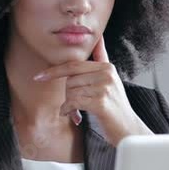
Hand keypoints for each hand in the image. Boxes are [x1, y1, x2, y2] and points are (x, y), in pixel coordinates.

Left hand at [33, 36, 152, 145]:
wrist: (129, 129)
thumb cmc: (116, 108)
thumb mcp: (111, 81)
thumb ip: (102, 61)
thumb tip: (99, 39)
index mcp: (107, 67)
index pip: (74, 65)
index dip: (55, 70)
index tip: (39, 76)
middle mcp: (107, 74)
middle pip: (70, 79)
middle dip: (68, 94)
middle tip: (74, 106)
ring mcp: (104, 87)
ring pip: (71, 91)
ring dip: (70, 105)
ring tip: (78, 112)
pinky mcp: (100, 101)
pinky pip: (74, 102)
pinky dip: (70, 111)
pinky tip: (76, 117)